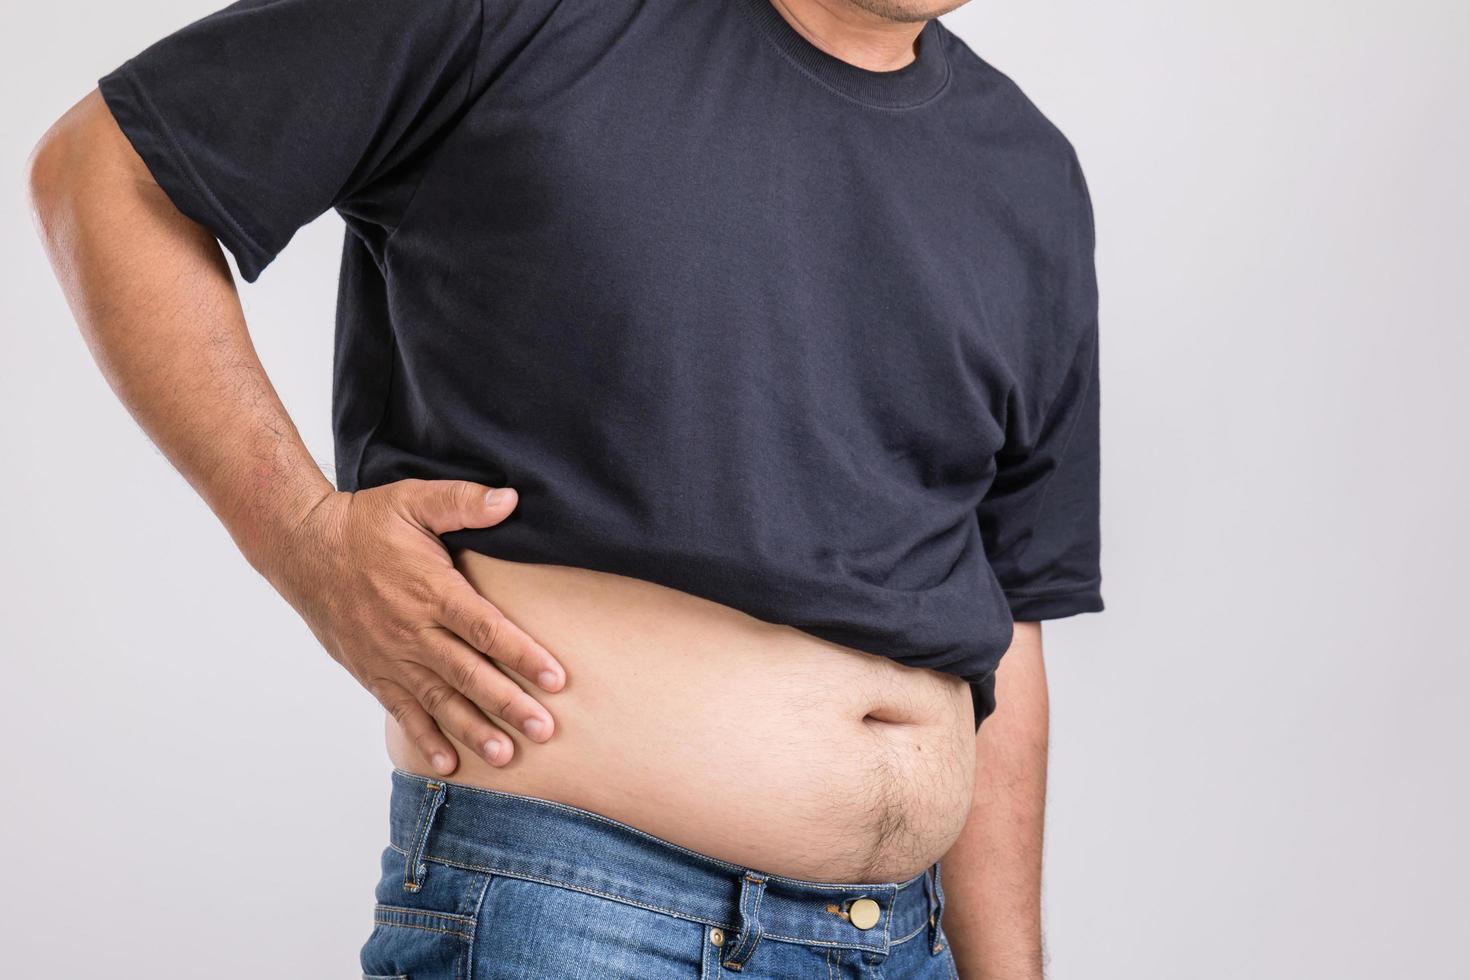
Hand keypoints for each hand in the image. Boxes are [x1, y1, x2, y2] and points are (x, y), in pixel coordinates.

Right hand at [264, 479, 564, 773]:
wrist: (302, 548)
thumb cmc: (365, 522)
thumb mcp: (415, 499)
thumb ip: (463, 502)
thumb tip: (512, 498)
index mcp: (432, 590)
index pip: (486, 629)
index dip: (523, 655)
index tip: (555, 680)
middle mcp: (413, 630)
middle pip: (469, 674)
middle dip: (508, 705)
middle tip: (544, 730)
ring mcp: (391, 656)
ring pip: (439, 700)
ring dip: (473, 730)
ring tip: (505, 756)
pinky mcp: (372, 671)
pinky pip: (402, 710)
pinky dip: (425, 737)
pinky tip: (448, 762)